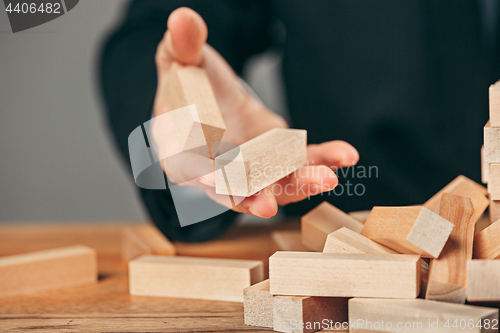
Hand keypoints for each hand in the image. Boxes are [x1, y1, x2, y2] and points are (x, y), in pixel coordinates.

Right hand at [152, 7, 358, 218]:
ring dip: (299, 184)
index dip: (197, 174)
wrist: (212, 100)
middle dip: (252, 198)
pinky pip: (301, 163)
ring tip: (325, 178)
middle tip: (268, 206)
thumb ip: (182, 47)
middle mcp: (218, 169)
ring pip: (274, 184)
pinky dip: (322, 160)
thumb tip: (182, 18)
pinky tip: (345, 155)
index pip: (186, 167)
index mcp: (182, 150)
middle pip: (234, 189)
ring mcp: (252, 169)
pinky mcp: (279, 160)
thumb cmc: (189, 86)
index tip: (214, 179)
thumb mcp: (181, 63)